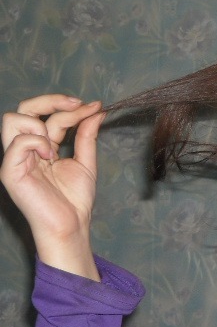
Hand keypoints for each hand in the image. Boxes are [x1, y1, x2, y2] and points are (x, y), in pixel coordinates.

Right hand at [1, 95, 105, 279]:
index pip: (47, 115)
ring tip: (57, 143)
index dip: (70, 107)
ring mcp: (15, 159)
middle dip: (51, 101)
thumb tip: (95, 109)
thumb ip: (87, 135)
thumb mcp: (85, 161)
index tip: (95, 106)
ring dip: (41, 122)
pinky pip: (17, 143)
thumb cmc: (75, 199)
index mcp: (41, 146)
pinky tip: (51, 155)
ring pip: (12, 119)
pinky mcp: (10, 171)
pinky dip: (37, 141)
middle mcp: (25, 149)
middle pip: (24, 109)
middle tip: (77, 105)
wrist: (71, 225)